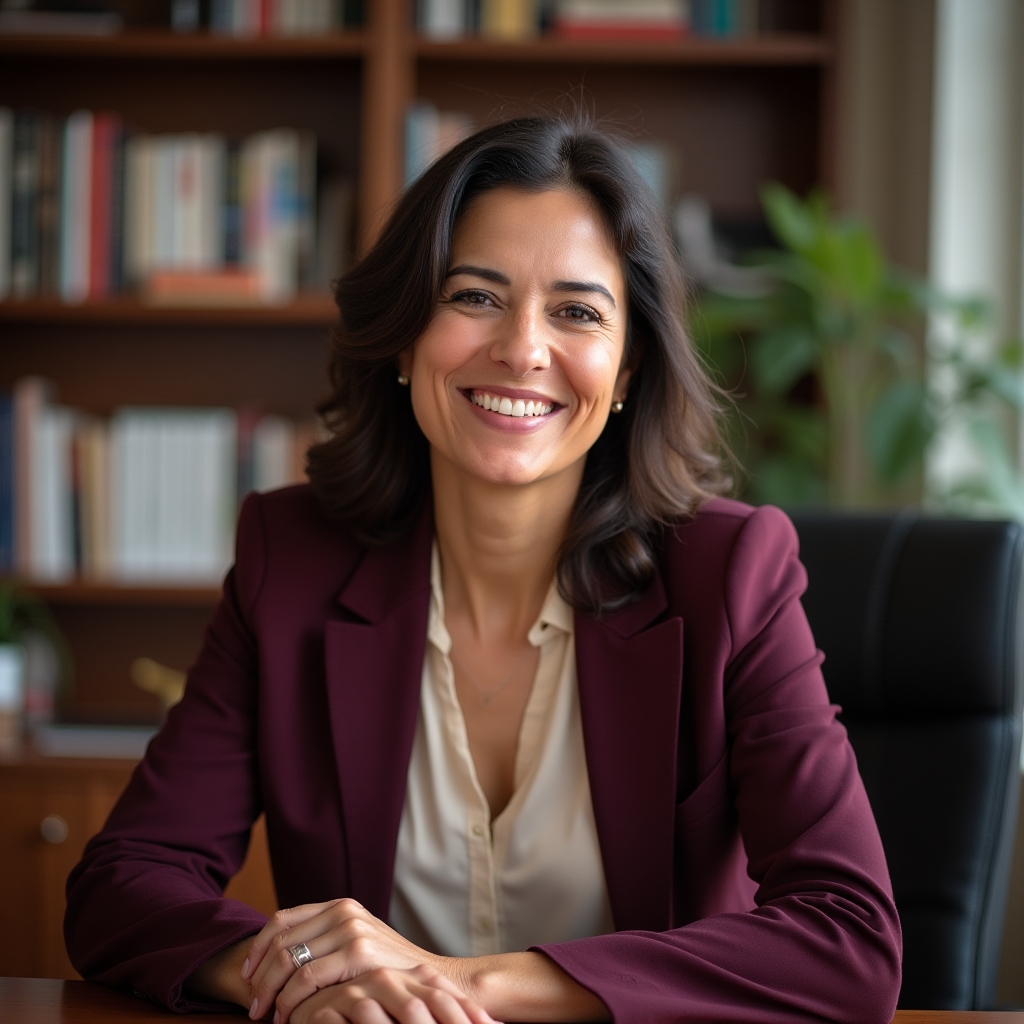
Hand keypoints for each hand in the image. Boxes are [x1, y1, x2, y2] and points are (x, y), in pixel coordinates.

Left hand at [241, 899, 493, 1023]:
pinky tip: (289, 1018)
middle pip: (281, 941)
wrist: (430, 982)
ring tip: (268, 1017)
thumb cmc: (389, 971)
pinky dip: (290, 1001)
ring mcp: (351, 929)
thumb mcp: (356, 945)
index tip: (246, 977)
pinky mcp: (358, 952)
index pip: (281, 920)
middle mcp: (343, 911)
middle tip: (253, 1008)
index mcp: (339, 906)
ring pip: (288, 961)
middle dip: (259, 977)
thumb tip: (275, 962)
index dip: (258, 950)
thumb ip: (325, 942)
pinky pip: (307, 978)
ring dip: (271, 993)